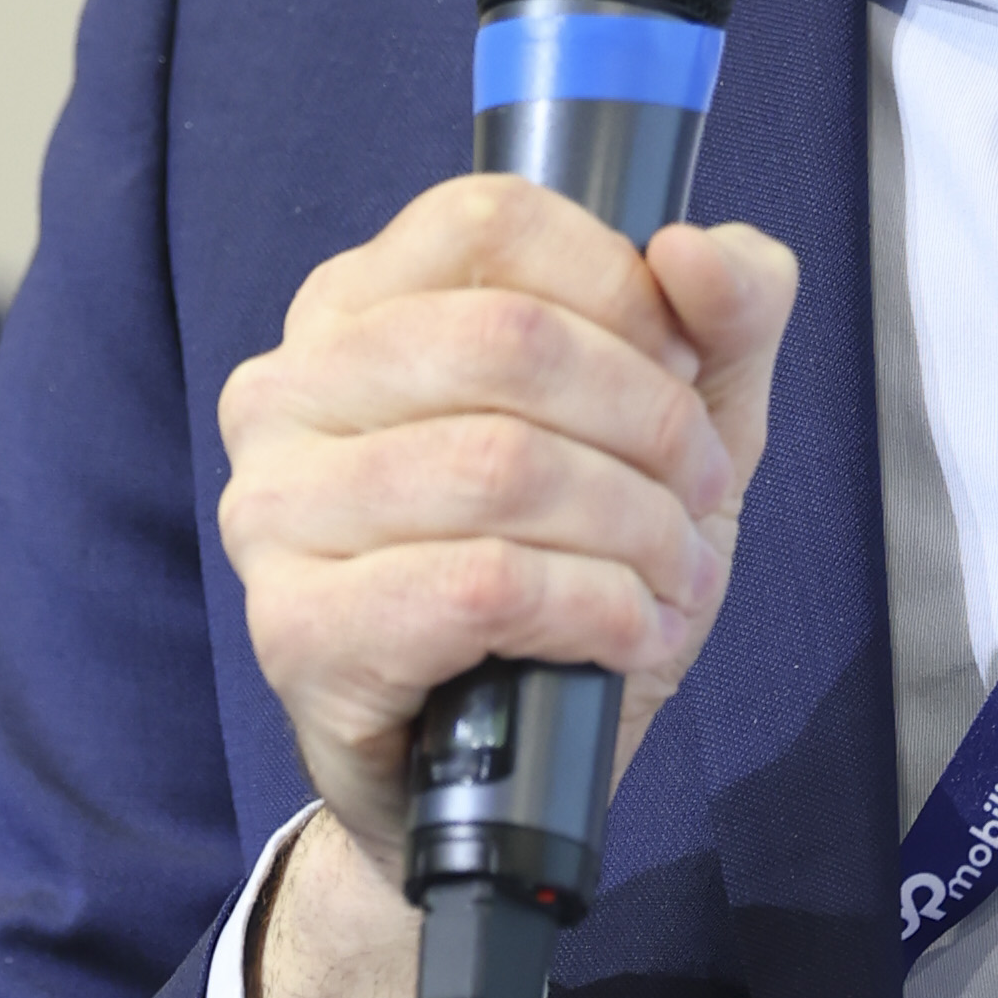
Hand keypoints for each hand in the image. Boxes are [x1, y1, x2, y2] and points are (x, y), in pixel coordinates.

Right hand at [214, 179, 794, 997]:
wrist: (498, 777)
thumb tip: (697, 248)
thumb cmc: (573, 569)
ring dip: (636, 528)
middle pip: (510, 338)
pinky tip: (625, 632)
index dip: (623, 288)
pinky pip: (483, 584)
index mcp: (357, 305)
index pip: (491, 220)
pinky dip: (595, 607)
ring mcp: (273, 510)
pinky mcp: (298, 629)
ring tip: (674, 576)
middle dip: (651, 424)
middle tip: (701, 497)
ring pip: (503, 464)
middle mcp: (286, 389)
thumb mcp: (681, 426)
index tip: (682, 371)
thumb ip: (724, 315)